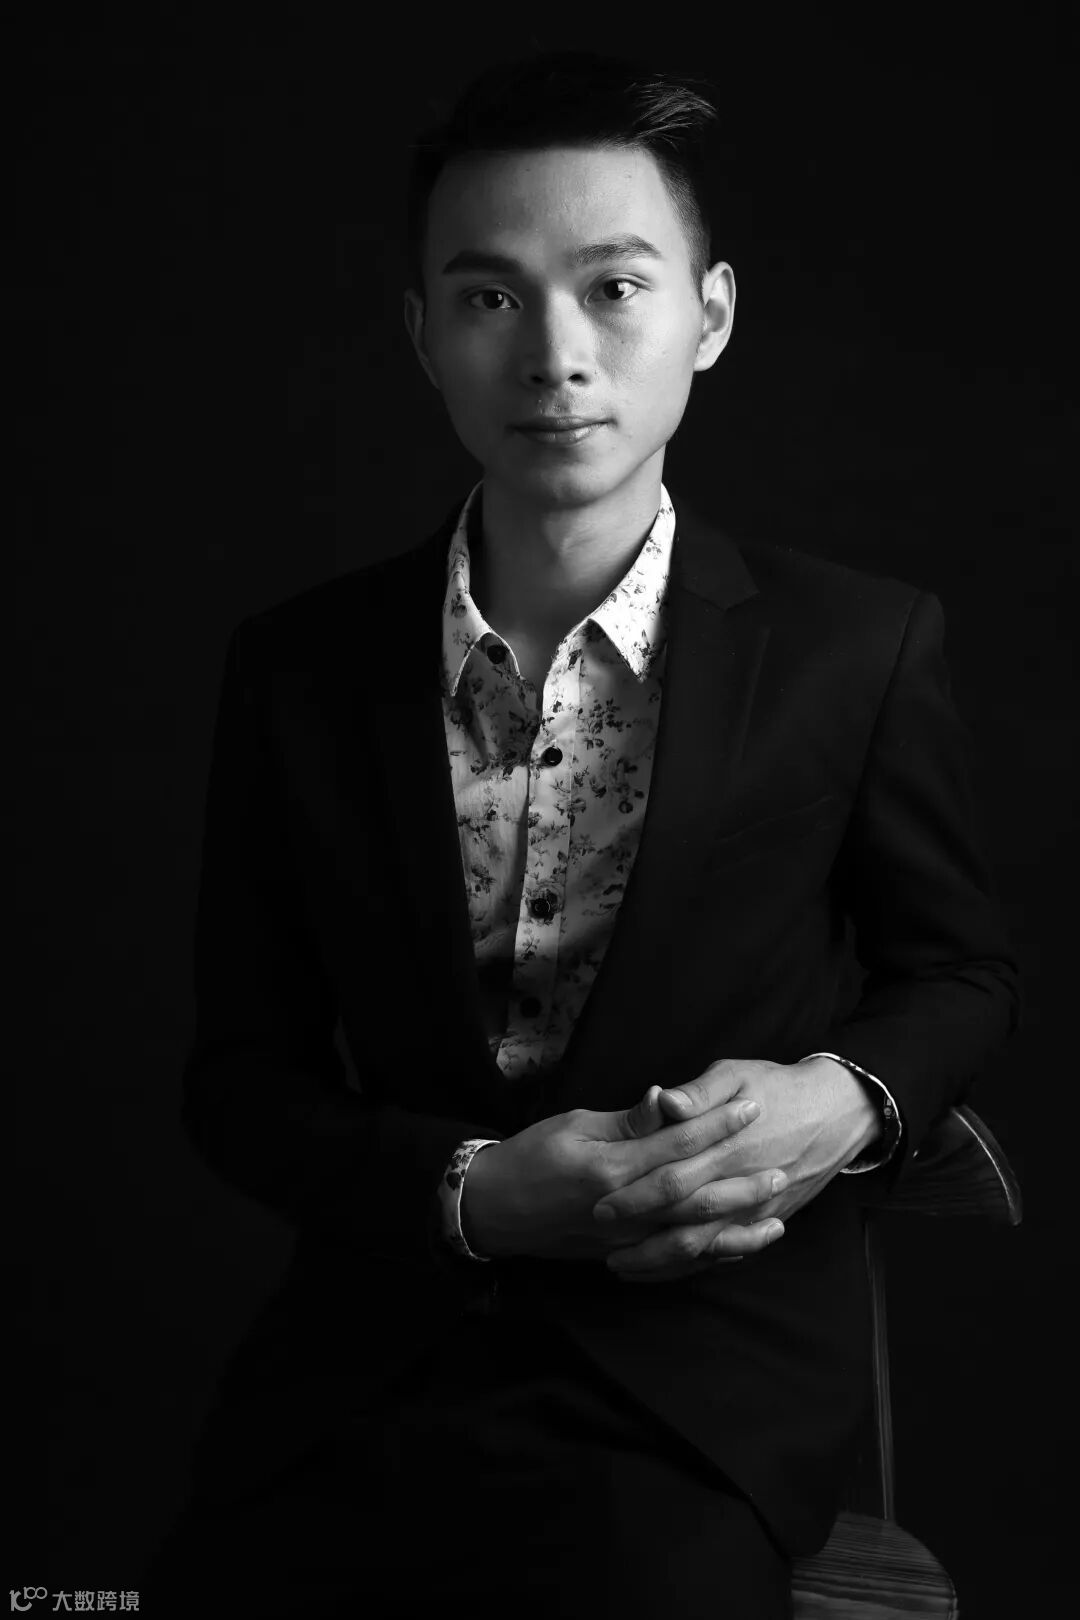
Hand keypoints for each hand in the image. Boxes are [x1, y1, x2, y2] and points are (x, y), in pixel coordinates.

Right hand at [461, 1073, 785, 1271]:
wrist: (493, 1210)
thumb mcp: (575, 1124)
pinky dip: (708, 1259)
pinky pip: (673, 1264)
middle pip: (694, 1199)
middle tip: (781, 1168)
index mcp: (612, 1169)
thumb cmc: (531, 1156)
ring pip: (691, 1241)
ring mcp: (624, 1241)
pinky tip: (737, 1250)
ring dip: (736, 1232)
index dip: (718, 1125)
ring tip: (775, 1220)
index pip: (677, 1143)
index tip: (752, 1106)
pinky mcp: (621, 1257)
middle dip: (741, 1184)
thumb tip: (666, 1098)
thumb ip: (626, 1120)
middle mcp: (623, 1211)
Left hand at [589, 1055, 879, 1279]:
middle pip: (682, 1218)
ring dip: (661, 1260)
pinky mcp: (767, 1219)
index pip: (671, 1177)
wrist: (836, 1112)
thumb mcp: (736, 1074)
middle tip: (598, 1239)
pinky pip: (727, 1250)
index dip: (634, 1193)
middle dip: (638, 1233)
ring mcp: (756, 1209)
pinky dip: (695, 1265)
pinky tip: (667, 1270)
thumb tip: (663, 1100)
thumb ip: (698, 1092)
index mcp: (726, 1147)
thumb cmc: (777, 1086)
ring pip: (702, 1246)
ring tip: (622, 1266)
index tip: (598, 1203)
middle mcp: (740, 1185)